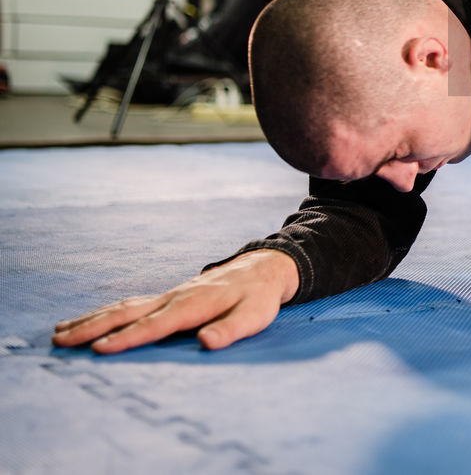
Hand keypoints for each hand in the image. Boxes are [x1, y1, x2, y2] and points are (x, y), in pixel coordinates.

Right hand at [51, 249, 298, 353]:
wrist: (263, 268)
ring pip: (123, 306)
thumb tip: (206, 343)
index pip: (155, 325)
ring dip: (91, 319)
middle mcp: (175, 297)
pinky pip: (131, 304)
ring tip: (60, 333)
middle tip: (59, 341)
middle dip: (92, 327)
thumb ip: (231, 330)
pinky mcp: (168, 296)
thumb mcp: (255, 316)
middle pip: (127, 313)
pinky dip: (106, 313)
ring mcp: (169, 295)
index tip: (98, 350)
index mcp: (194, 305)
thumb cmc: (258, 297)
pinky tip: (89, 321)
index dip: (127, 338)